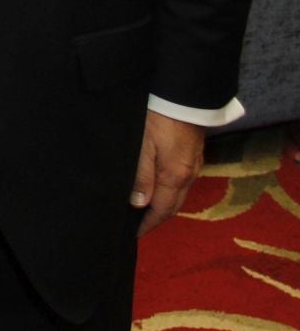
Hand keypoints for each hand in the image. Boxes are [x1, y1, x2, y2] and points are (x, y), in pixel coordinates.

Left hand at [131, 111, 204, 235]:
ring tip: (146, 210)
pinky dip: (170, 191)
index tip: (135, 234)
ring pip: (179, 194)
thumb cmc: (158, 119)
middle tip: (139, 226)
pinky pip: (183, 182)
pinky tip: (159, 188)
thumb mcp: (143, 146)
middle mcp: (188, 175)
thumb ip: (141, 176)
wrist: (183, 96)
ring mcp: (194, 165)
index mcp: (174, 176)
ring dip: (164, 205)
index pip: (161, 209)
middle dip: (157, 218)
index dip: (148, 223)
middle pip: (172, 205)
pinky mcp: (194, 155)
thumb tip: (139, 204)